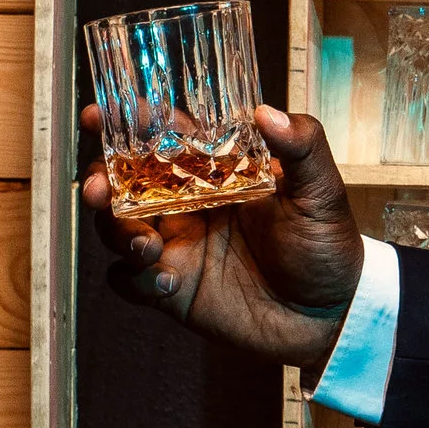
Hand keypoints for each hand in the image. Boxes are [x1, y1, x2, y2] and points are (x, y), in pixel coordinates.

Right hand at [81, 103, 365, 368]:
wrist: (331, 315)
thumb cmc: (327, 247)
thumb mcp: (322, 193)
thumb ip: (302, 149)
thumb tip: (267, 112)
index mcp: (216, 173)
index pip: (164, 139)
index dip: (129, 124)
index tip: (98, 113)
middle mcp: (187, 206)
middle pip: (123, 184)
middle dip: (100, 180)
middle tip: (98, 186)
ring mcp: (177, 247)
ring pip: (117, 230)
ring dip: (116, 232)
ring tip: (146, 243)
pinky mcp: (173, 289)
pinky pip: (130, 282)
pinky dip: (135, 280)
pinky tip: (167, 282)